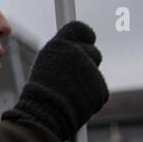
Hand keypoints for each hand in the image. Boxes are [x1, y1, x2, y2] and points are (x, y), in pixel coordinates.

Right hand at [3, 20, 108, 141]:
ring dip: (86, 80)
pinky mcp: (101, 89)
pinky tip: (76, 99)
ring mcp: (92, 72)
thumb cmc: (40, 87)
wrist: (46, 112)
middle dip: (87, 60)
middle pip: (93, 52)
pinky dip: (90, 94)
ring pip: (94, 73)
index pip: (82, 29)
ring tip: (69, 90)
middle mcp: (79, 54)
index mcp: (62, 44)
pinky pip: (98, 88)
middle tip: (73, 73)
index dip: (84, 37)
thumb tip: (73, 47)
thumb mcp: (45, 61)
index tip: (84, 41)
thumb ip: (62, 52)